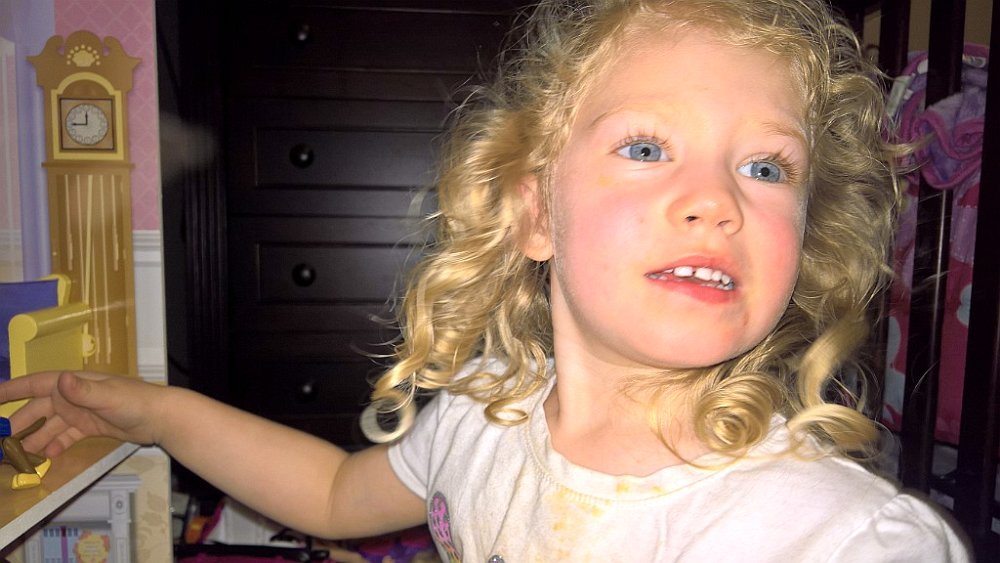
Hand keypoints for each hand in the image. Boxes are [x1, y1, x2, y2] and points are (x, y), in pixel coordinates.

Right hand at [0, 371, 163, 457]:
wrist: (160, 417)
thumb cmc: (136, 402)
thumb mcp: (108, 397)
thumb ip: (84, 391)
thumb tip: (62, 380)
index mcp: (73, 384)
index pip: (35, 384)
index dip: (12, 390)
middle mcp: (72, 396)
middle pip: (37, 410)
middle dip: (19, 424)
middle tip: (2, 441)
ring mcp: (81, 412)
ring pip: (49, 427)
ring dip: (34, 439)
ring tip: (17, 455)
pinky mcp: (90, 427)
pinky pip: (65, 437)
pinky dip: (55, 446)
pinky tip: (45, 458)